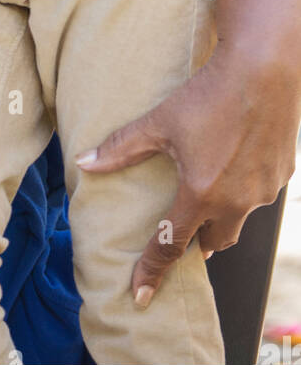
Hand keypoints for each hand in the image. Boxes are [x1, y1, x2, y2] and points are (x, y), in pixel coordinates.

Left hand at [75, 0, 300, 304]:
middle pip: (214, 241)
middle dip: (197, 243)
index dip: (152, 272)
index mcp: (202, 193)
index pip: (171, 245)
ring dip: (222, 214)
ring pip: (239, 218)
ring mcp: (263, 190)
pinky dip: (244, 188)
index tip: (140, 296)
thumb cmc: (209, 93)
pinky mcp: (282, 173)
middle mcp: (237, 201)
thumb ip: (122, 148)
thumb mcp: (160, 121)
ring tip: (207, 196)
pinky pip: (258, 192)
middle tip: (181, 234)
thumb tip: (84, 162)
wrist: (264, 69)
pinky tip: (235, 165)